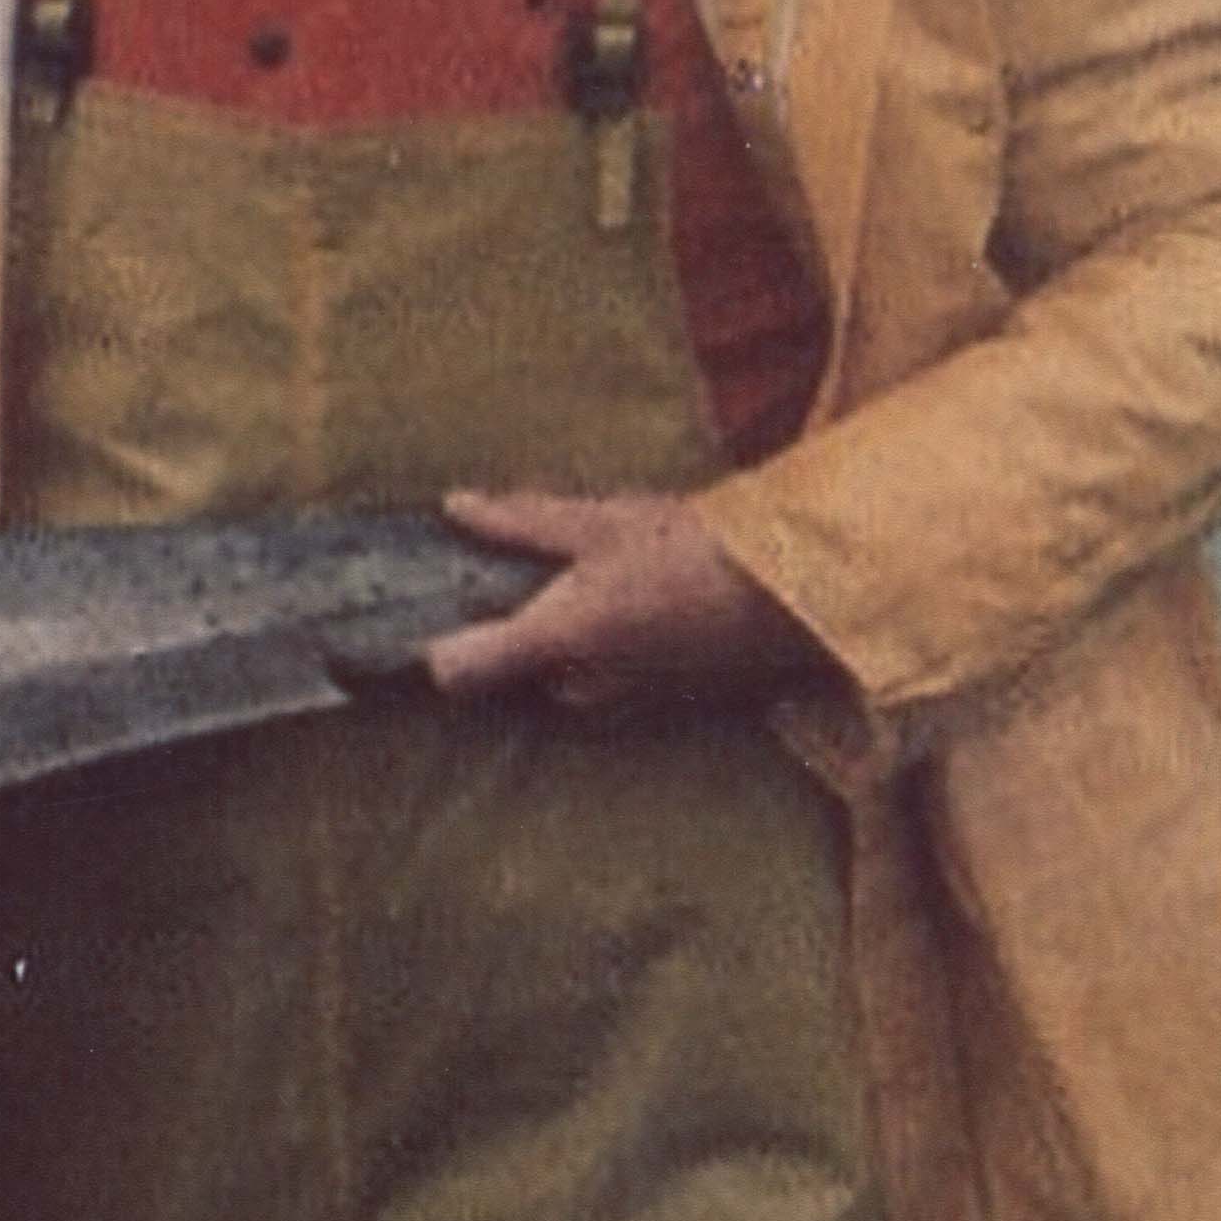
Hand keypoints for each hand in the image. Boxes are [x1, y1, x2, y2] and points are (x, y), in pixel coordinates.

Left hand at [423, 488, 820, 717]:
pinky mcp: (651, 713)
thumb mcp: (603, 521)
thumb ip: (521, 522)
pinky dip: (604, 657)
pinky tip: (636, 613)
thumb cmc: (696, 549)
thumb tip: (455, 507)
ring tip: (604, 587)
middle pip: (508, 672)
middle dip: (514, 631)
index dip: (431, 646)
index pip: (455, 671)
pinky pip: (601, 687)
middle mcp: (579, 685)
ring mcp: (617, 707)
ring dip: (562, 644)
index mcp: (558, 636)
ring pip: (556, 680)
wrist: (794, 597)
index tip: (426, 617)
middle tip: (540, 575)